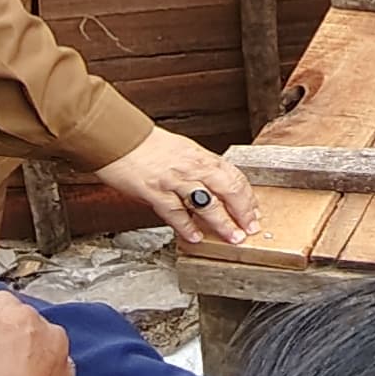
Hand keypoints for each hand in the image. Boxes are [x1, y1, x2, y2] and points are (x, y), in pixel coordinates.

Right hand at [86, 128, 257, 246]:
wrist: (120, 137)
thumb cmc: (148, 145)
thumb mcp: (182, 151)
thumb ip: (199, 168)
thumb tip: (214, 185)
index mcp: (200, 157)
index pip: (234, 176)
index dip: (247, 196)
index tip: (253, 211)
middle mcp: (191, 167)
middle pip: (228, 189)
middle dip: (243, 211)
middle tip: (251, 228)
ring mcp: (174, 180)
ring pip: (207, 203)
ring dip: (222, 223)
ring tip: (232, 237)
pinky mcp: (154, 191)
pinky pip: (175, 212)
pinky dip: (186, 227)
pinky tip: (194, 237)